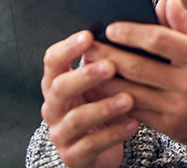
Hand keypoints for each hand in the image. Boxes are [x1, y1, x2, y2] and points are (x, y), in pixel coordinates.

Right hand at [40, 30, 138, 167]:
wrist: (100, 152)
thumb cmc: (103, 109)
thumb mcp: (102, 85)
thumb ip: (107, 60)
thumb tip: (128, 31)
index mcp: (57, 83)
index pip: (52, 60)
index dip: (68, 47)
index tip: (89, 35)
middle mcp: (53, 107)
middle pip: (59, 87)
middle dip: (85, 75)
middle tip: (111, 66)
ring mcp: (61, 133)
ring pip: (76, 118)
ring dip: (103, 107)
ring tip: (129, 99)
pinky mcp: (73, 156)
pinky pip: (90, 145)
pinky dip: (113, 133)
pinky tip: (133, 124)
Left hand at [88, 0, 186, 152]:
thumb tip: (168, 3)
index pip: (159, 40)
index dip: (131, 33)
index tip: (111, 28)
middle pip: (138, 67)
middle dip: (108, 56)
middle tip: (88, 46)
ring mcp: (179, 108)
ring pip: (132, 93)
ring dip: (104, 81)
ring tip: (86, 69)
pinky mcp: (172, 126)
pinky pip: (137, 113)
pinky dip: (116, 102)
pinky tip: (101, 93)